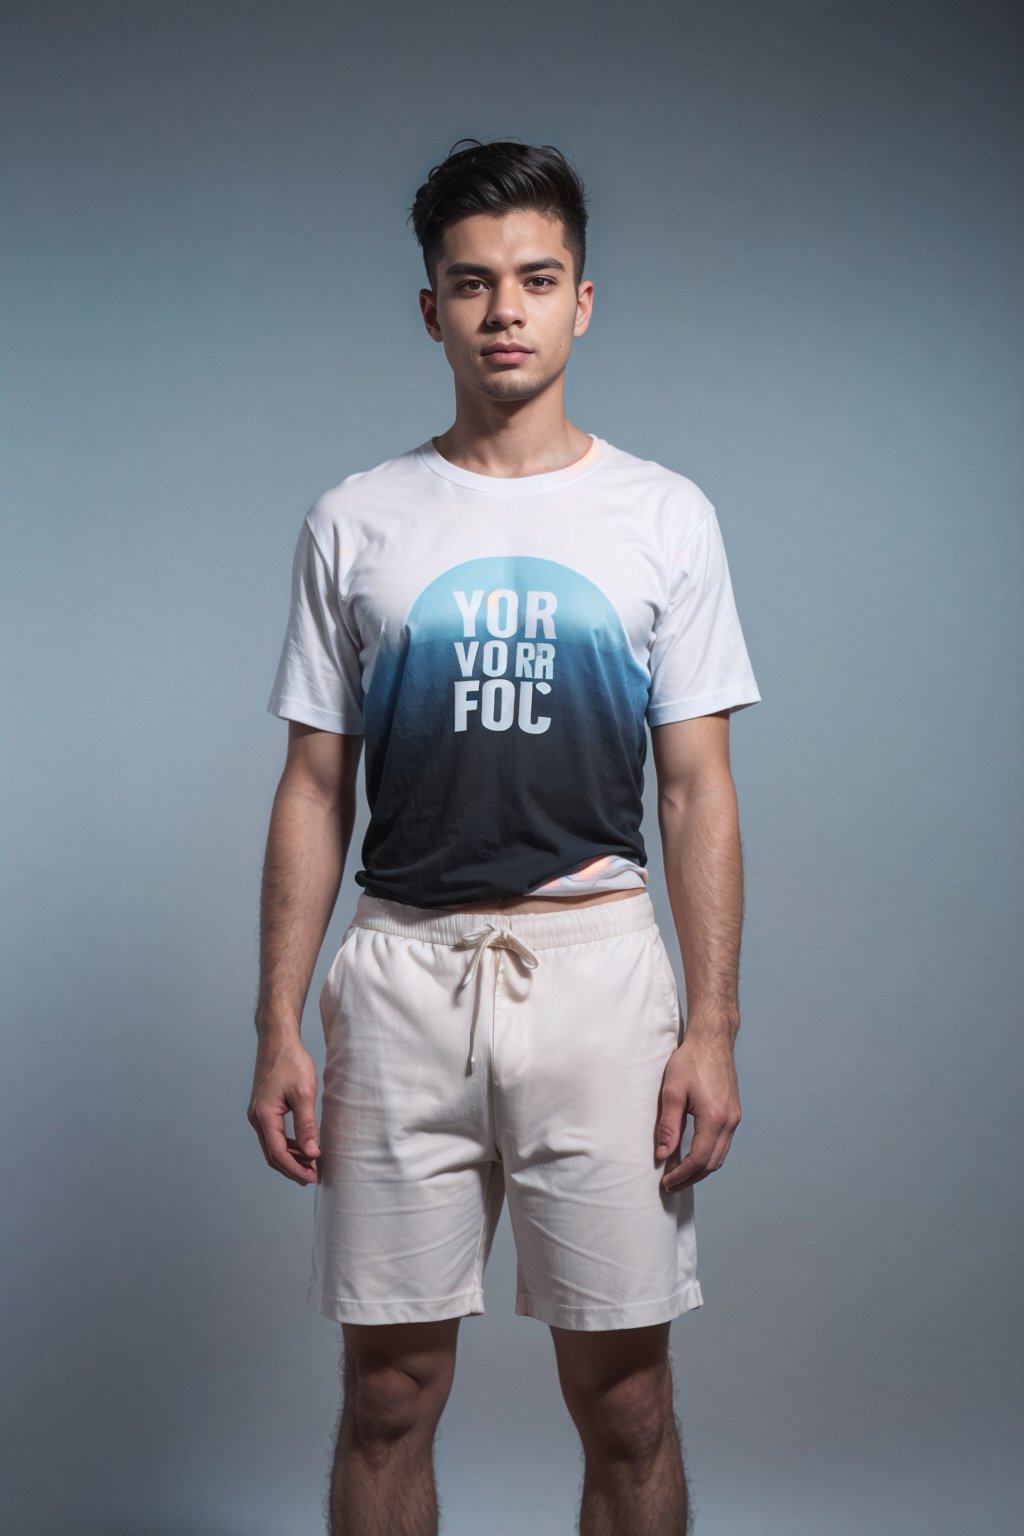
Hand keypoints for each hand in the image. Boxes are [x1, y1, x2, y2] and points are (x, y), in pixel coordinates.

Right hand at [247, 1036, 321, 1185]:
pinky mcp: (263, 1110)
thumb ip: (307, 1126)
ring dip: (290, 1158)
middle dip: (292, 1168)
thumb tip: (312, 1154)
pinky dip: (287, 1145)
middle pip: (272, 1155)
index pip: (278, 1153)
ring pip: (272, 1146)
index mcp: (264, 1116)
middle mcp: (256, 1118)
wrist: (278, 1040)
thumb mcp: (304, 1094)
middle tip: (314, 1177)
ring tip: (311, 1166)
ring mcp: (258, 1114)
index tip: (314, 1176)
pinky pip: (273, 1135)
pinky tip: (303, 1148)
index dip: (296, 1168)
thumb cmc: (291, 1062)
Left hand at [654, 1032, 741, 1191]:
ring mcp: (734, 1118)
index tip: (666, 1182)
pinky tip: (694, 1155)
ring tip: (680, 1174)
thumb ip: (668, 1126)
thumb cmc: (691, 1061)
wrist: (712, 1040)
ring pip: (720, 1155)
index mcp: (714, 1118)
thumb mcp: (672, 1092)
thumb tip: (663, 1154)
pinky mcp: (734, 1113)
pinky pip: (723, 1143)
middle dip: (691, 1177)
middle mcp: (729, 1121)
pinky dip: (709, 1155)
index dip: (681, 1174)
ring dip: (701, 1168)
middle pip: (712, 1163)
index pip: (698, 1159)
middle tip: (671, 1184)